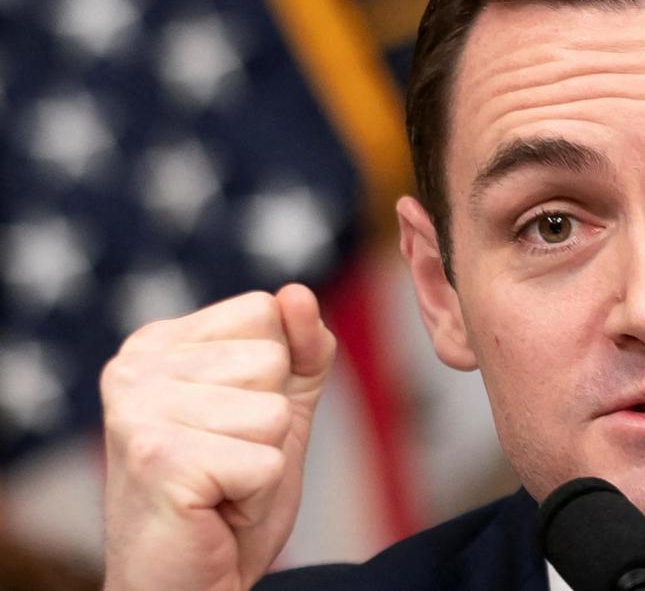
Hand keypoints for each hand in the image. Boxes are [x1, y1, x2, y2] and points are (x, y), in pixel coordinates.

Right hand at [101, 284, 335, 590]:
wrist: (185, 585)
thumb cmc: (228, 495)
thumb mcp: (279, 409)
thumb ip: (300, 350)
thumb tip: (297, 293)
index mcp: (157, 343)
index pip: (264, 310)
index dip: (274, 376)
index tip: (232, 422)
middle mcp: (134, 367)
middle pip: (271, 359)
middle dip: (269, 424)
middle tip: (225, 463)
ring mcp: (139, 412)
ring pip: (273, 413)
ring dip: (263, 462)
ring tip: (218, 486)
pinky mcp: (160, 460)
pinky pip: (268, 462)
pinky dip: (256, 497)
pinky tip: (214, 510)